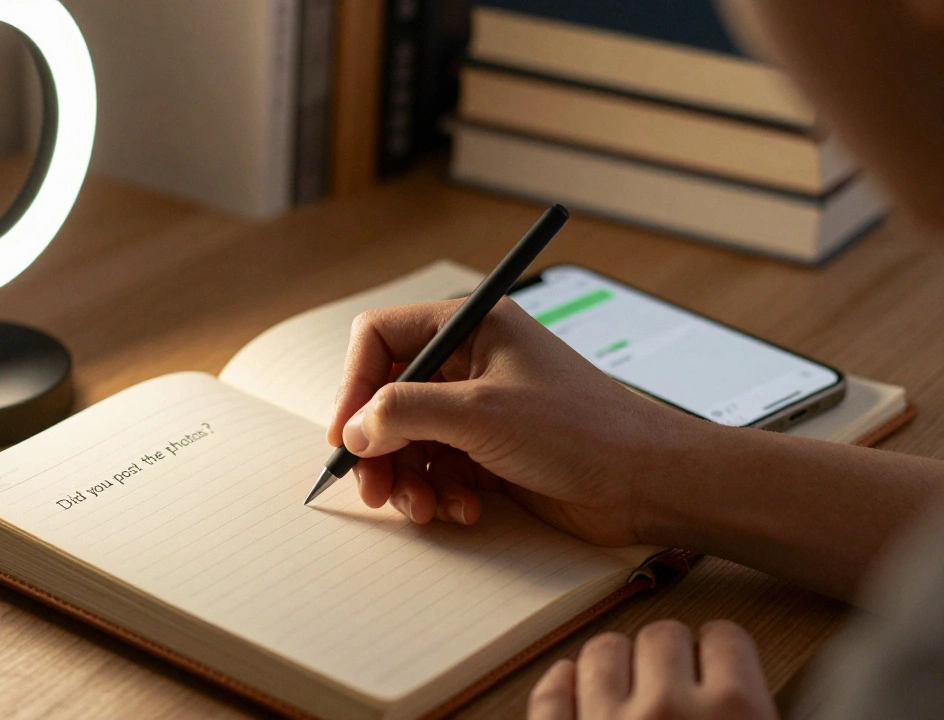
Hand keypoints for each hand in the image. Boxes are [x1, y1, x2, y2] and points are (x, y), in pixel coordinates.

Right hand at [327, 299, 708, 545]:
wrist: (647, 483)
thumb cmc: (582, 431)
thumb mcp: (481, 415)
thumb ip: (406, 411)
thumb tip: (356, 426)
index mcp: (470, 326)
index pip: (381, 338)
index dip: (354, 384)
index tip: (347, 434)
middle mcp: (471, 361)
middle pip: (388, 396)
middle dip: (380, 446)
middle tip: (375, 489)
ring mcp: (479, 408)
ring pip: (409, 439)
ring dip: (409, 478)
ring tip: (425, 508)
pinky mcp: (490, 450)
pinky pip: (438, 468)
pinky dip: (440, 492)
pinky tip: (463, 510)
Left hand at [529, 620, 777, 719]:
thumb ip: (755, 707)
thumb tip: (747, 684)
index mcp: (736, 713)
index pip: (725, 638)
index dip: (721, 655)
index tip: (718, 666)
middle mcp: (668, 711)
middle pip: (662, 635)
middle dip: (669, 656)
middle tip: (675, 682)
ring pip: (602, 651)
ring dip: (617, 665)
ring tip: (630, 690)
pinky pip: (551, 695)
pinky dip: (562, 688)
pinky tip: (576, 692)